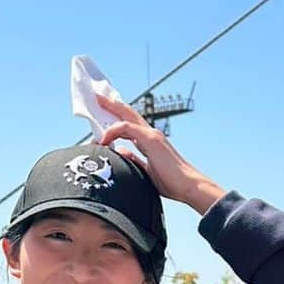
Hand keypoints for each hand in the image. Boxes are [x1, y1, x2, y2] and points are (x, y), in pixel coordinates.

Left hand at [94, 94, 224, 213]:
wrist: (187, 186)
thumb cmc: (171, 182)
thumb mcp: (146, 169)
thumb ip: (134, 158)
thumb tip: (120, 151)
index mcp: (149, 140)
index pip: (129, 123)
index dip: (115, 117)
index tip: (100, 113)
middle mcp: (151, 133)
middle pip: (127, 112)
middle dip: (111, 103)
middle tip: (96, 96)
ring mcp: (152, 135)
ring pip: (126, 115)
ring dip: (110, 107)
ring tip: (96, 102)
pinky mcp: (151, 139)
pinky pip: (126, 128)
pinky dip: (113, 130)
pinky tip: (103, 139)